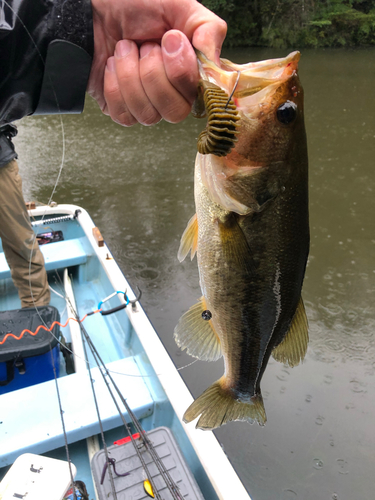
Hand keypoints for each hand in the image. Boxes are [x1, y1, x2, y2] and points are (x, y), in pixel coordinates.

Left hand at [87, 0, 225, 125]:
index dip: (182, 73)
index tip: (170, 40)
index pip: (200, 96)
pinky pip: (125, 115)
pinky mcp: (122, 110)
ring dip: (131, 76)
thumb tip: (215, 66)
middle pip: (176, 112)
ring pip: (149, 115)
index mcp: (191, 71)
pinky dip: (115, 86)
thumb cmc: (133, 4)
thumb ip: (207, 31)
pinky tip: (112, 66)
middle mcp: (173, 94)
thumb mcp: (178, 5)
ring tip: (125, 49)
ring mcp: (147, 105)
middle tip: (144, 46)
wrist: (90, 9)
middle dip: (154, 75)